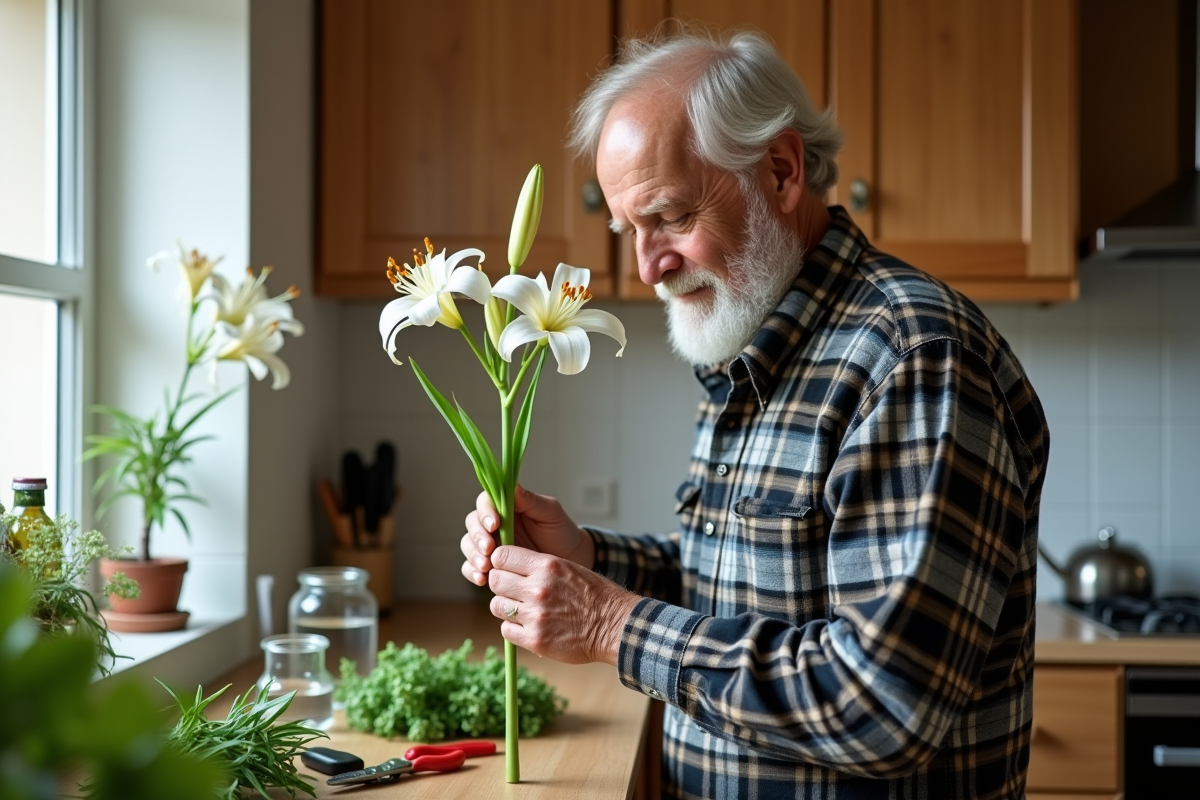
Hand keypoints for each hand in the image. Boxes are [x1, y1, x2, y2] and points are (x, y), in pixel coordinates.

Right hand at [460, 485, 592, 586]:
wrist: (569, 559)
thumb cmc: (560, 531)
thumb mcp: (550, 513)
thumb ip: (531, 501)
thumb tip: (513, 487)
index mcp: (507, 506)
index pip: (485, 503)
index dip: (485, 512)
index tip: (495, 525)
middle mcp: (494, 523)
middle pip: (472, 524)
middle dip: (477, 537)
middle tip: (488, 549)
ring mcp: (490, 544)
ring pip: (469, 545)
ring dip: (473, 555)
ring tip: (486, 567)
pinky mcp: (491, 564)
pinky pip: (472, 567)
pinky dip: (472, 572)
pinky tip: (482, 579)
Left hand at [487, 545, 640, 664]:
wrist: (615, 625)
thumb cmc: (593, 595)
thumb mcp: (567, 568)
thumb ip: (537, 566)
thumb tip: (505, 565)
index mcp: (546, 566)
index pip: (501, 556)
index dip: (500, 562)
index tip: (505, 568)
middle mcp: (538, 589)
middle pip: (495, 580)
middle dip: (501, 584)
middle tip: (512, 590)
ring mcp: (535, 615)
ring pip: (497, 606)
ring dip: (506, 607)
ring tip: (521, 609)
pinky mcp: (535, 639)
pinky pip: (506, 630)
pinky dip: (513, 628)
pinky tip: (528, 625)